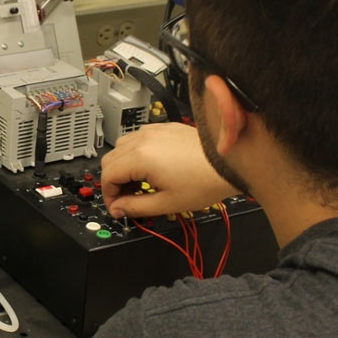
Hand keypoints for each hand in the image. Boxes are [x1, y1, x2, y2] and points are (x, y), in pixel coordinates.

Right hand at [100, 123, 238, 217]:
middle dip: (113, 181)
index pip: (107, 176)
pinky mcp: (165, 128)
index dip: (109, 196)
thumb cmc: (205, 181)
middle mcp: (143, 140)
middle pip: (110, 160)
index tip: (118, 207)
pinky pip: (139, 138)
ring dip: (123, 166)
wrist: (230, 162)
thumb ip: (135, 207)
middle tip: (127, 199)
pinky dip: (136, 153)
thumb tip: (118, 209)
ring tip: (139, 184)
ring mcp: (154, 131)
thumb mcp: (166, 203)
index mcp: (140, 158)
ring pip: (122, 147)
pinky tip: (151, 168)